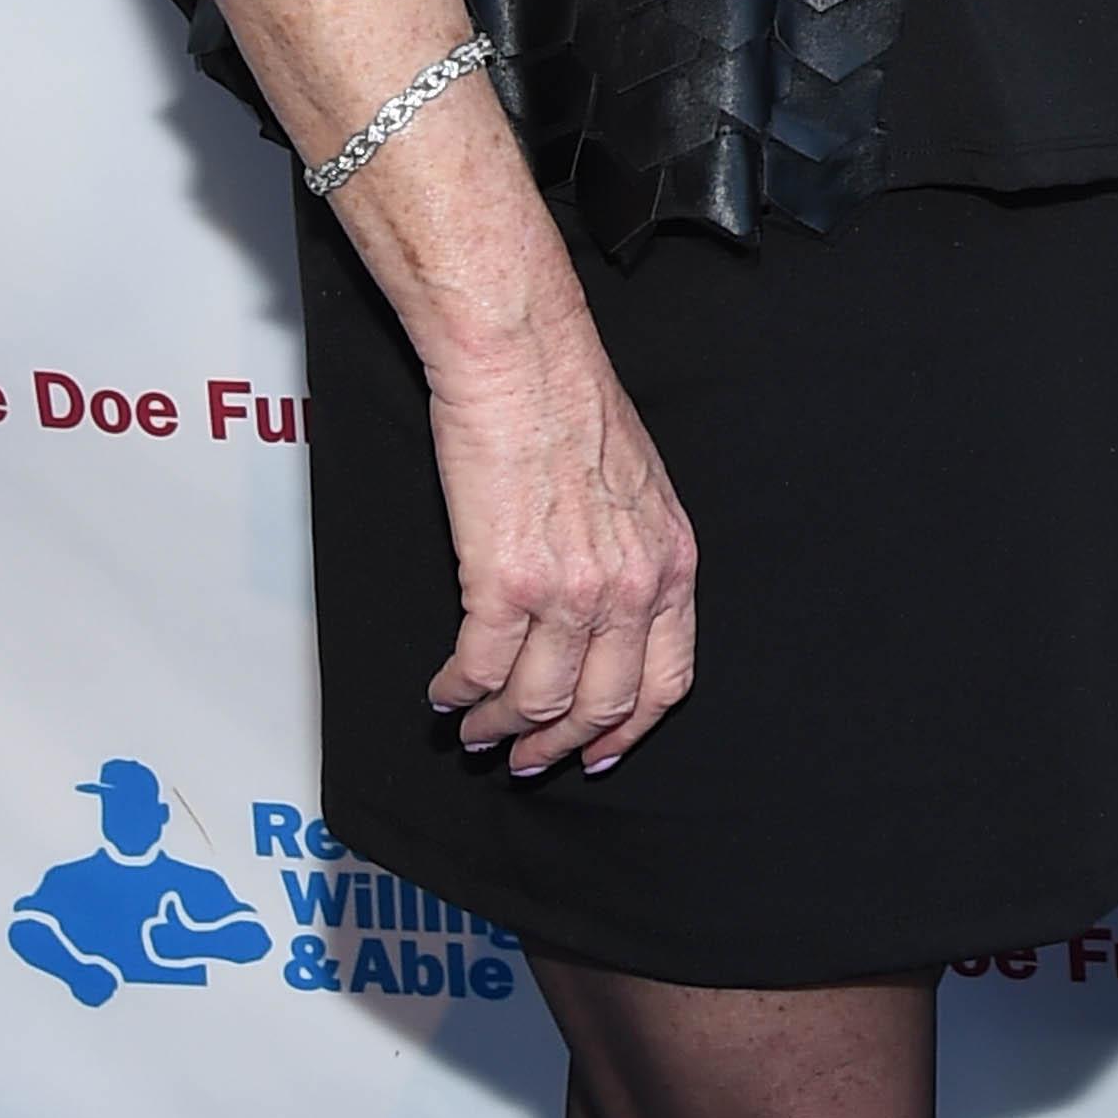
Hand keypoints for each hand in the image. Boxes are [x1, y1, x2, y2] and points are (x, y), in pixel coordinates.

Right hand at [423, 326, 697, 778]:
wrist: (523, 360)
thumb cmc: (571, 406)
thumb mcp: (640, 491)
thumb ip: (634, 556)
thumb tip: (607, 611)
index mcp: (671, 564)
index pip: (667, 680)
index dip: (629, 729)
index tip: (601, 750)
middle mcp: (630, 586)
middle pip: (602, 705)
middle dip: (559, 744)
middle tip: (526, 757)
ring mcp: (570, 590)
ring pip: (538, 701)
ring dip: (500, 727)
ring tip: (476, 728)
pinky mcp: (505, 581)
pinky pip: (482, 667)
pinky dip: (459, 692)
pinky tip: (446, 691)